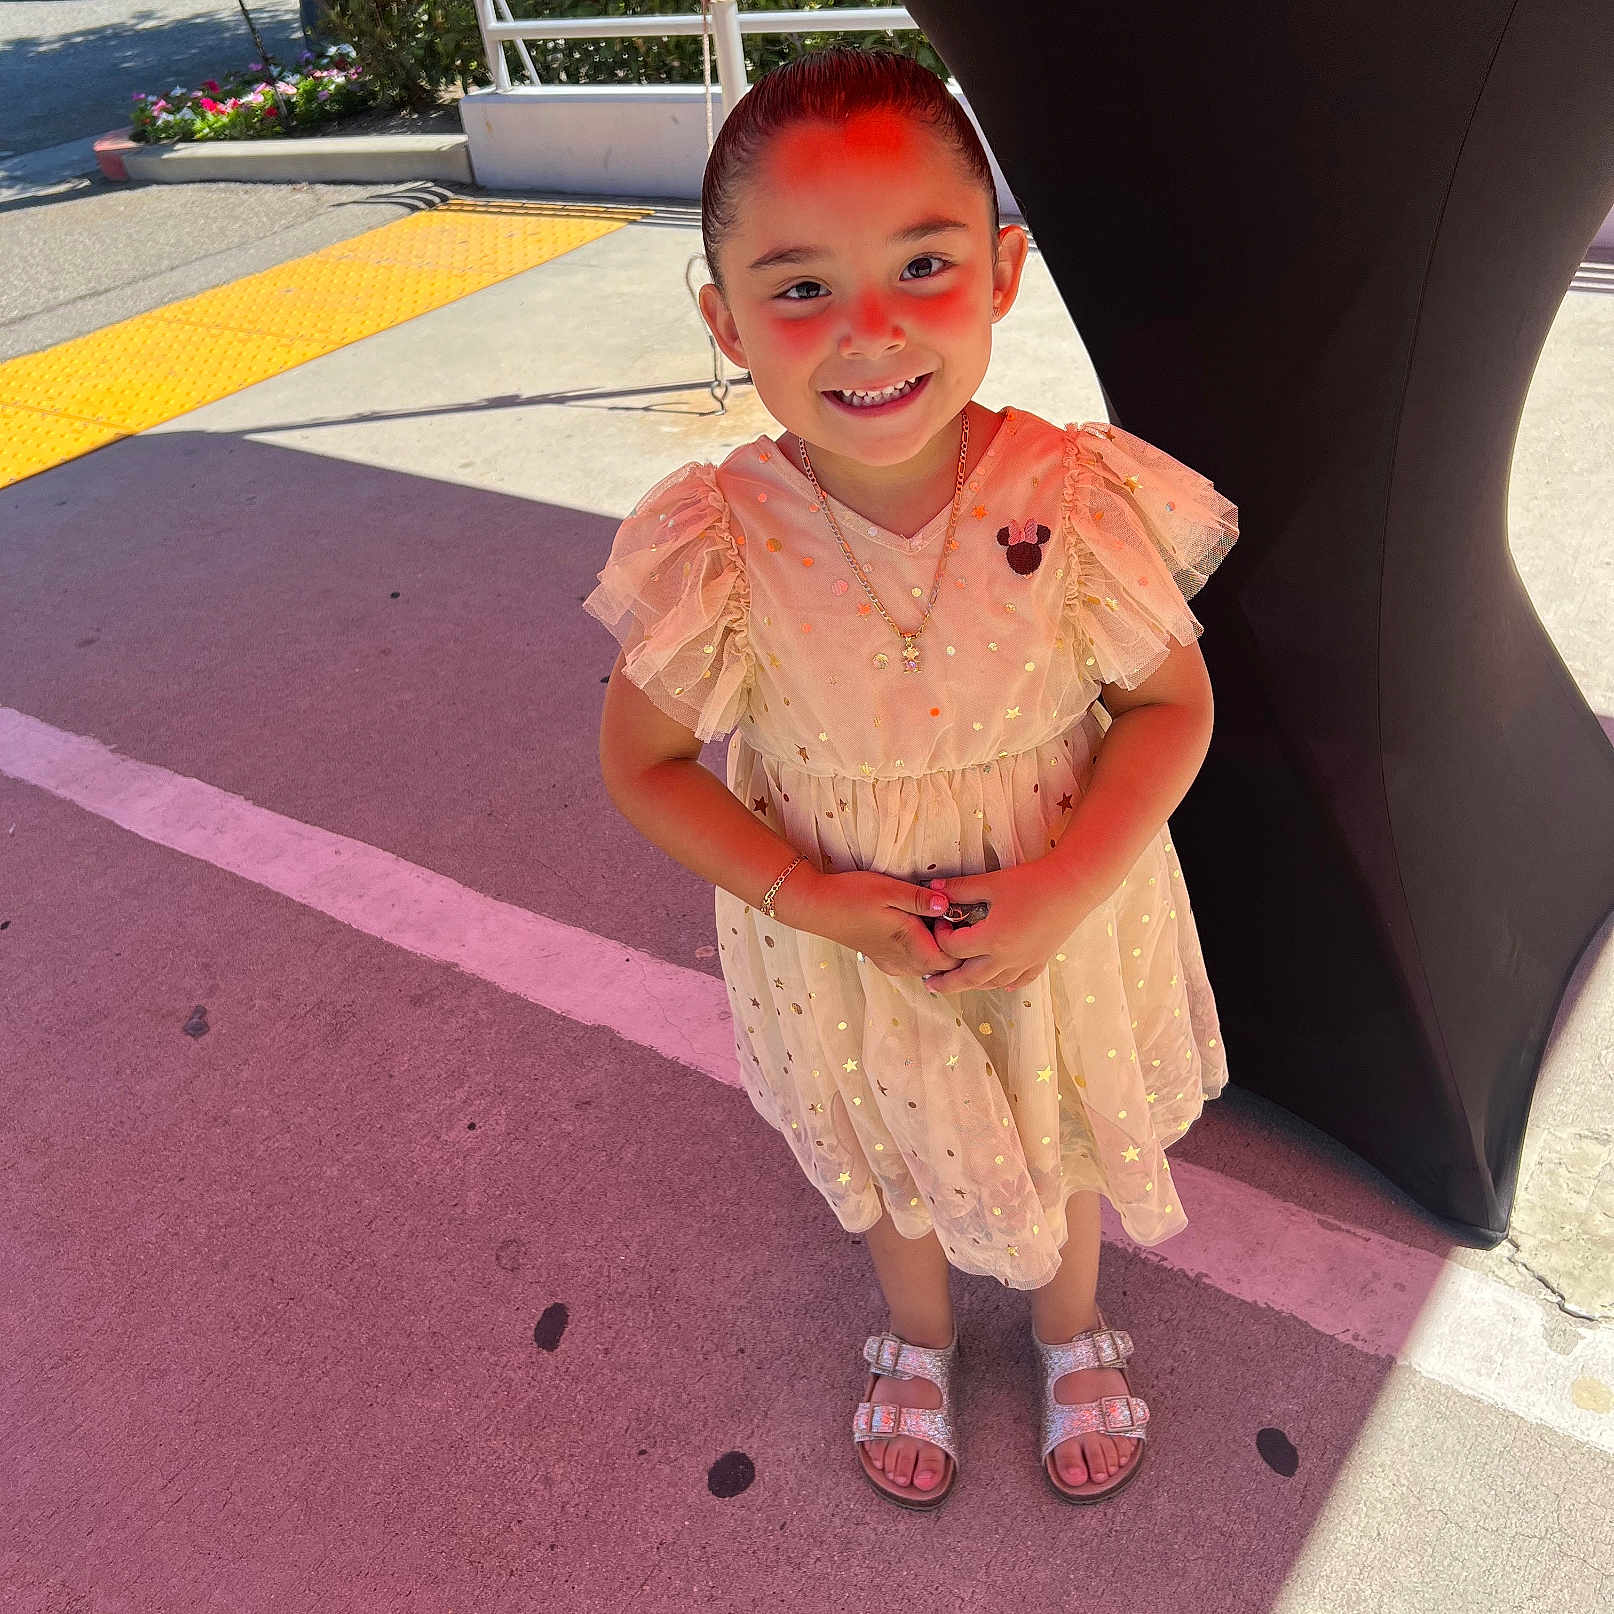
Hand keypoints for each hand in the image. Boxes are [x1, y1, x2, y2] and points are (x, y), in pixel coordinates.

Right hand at [792, 868, 965, 980]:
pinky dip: (924, 949)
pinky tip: (918, 925)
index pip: (953, 959)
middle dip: (954, 944)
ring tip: (935, 917)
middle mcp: (904, 962)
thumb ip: (920, 899)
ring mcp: (893, 963)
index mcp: (909, 946)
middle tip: (950, 912)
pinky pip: (915, 962)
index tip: (956, 912)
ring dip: (938, 946)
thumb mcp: (889, 890)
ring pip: (930, 965)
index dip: (962, 939)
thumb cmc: (851, 895)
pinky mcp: (884, 959)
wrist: (817, 906)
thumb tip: (948, 904)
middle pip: (944, 965)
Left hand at [921, 865, 1090, 993]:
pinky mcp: (1040, 960)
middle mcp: (1007, 957)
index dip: (941, 935)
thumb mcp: (992, 883)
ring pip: (992, 983)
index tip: (942, 920)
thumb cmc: (1032, 881)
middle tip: (930, 984)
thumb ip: (960, 888)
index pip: (954, 948)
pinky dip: (1004, 983)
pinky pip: (1018, 980)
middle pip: (968, 979)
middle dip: (946, 983)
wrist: (1073, 885)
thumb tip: (932, 889)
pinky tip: (999, 981)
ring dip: (972, 984)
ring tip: (959, 981)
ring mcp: (1025, 962)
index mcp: (992, 939)